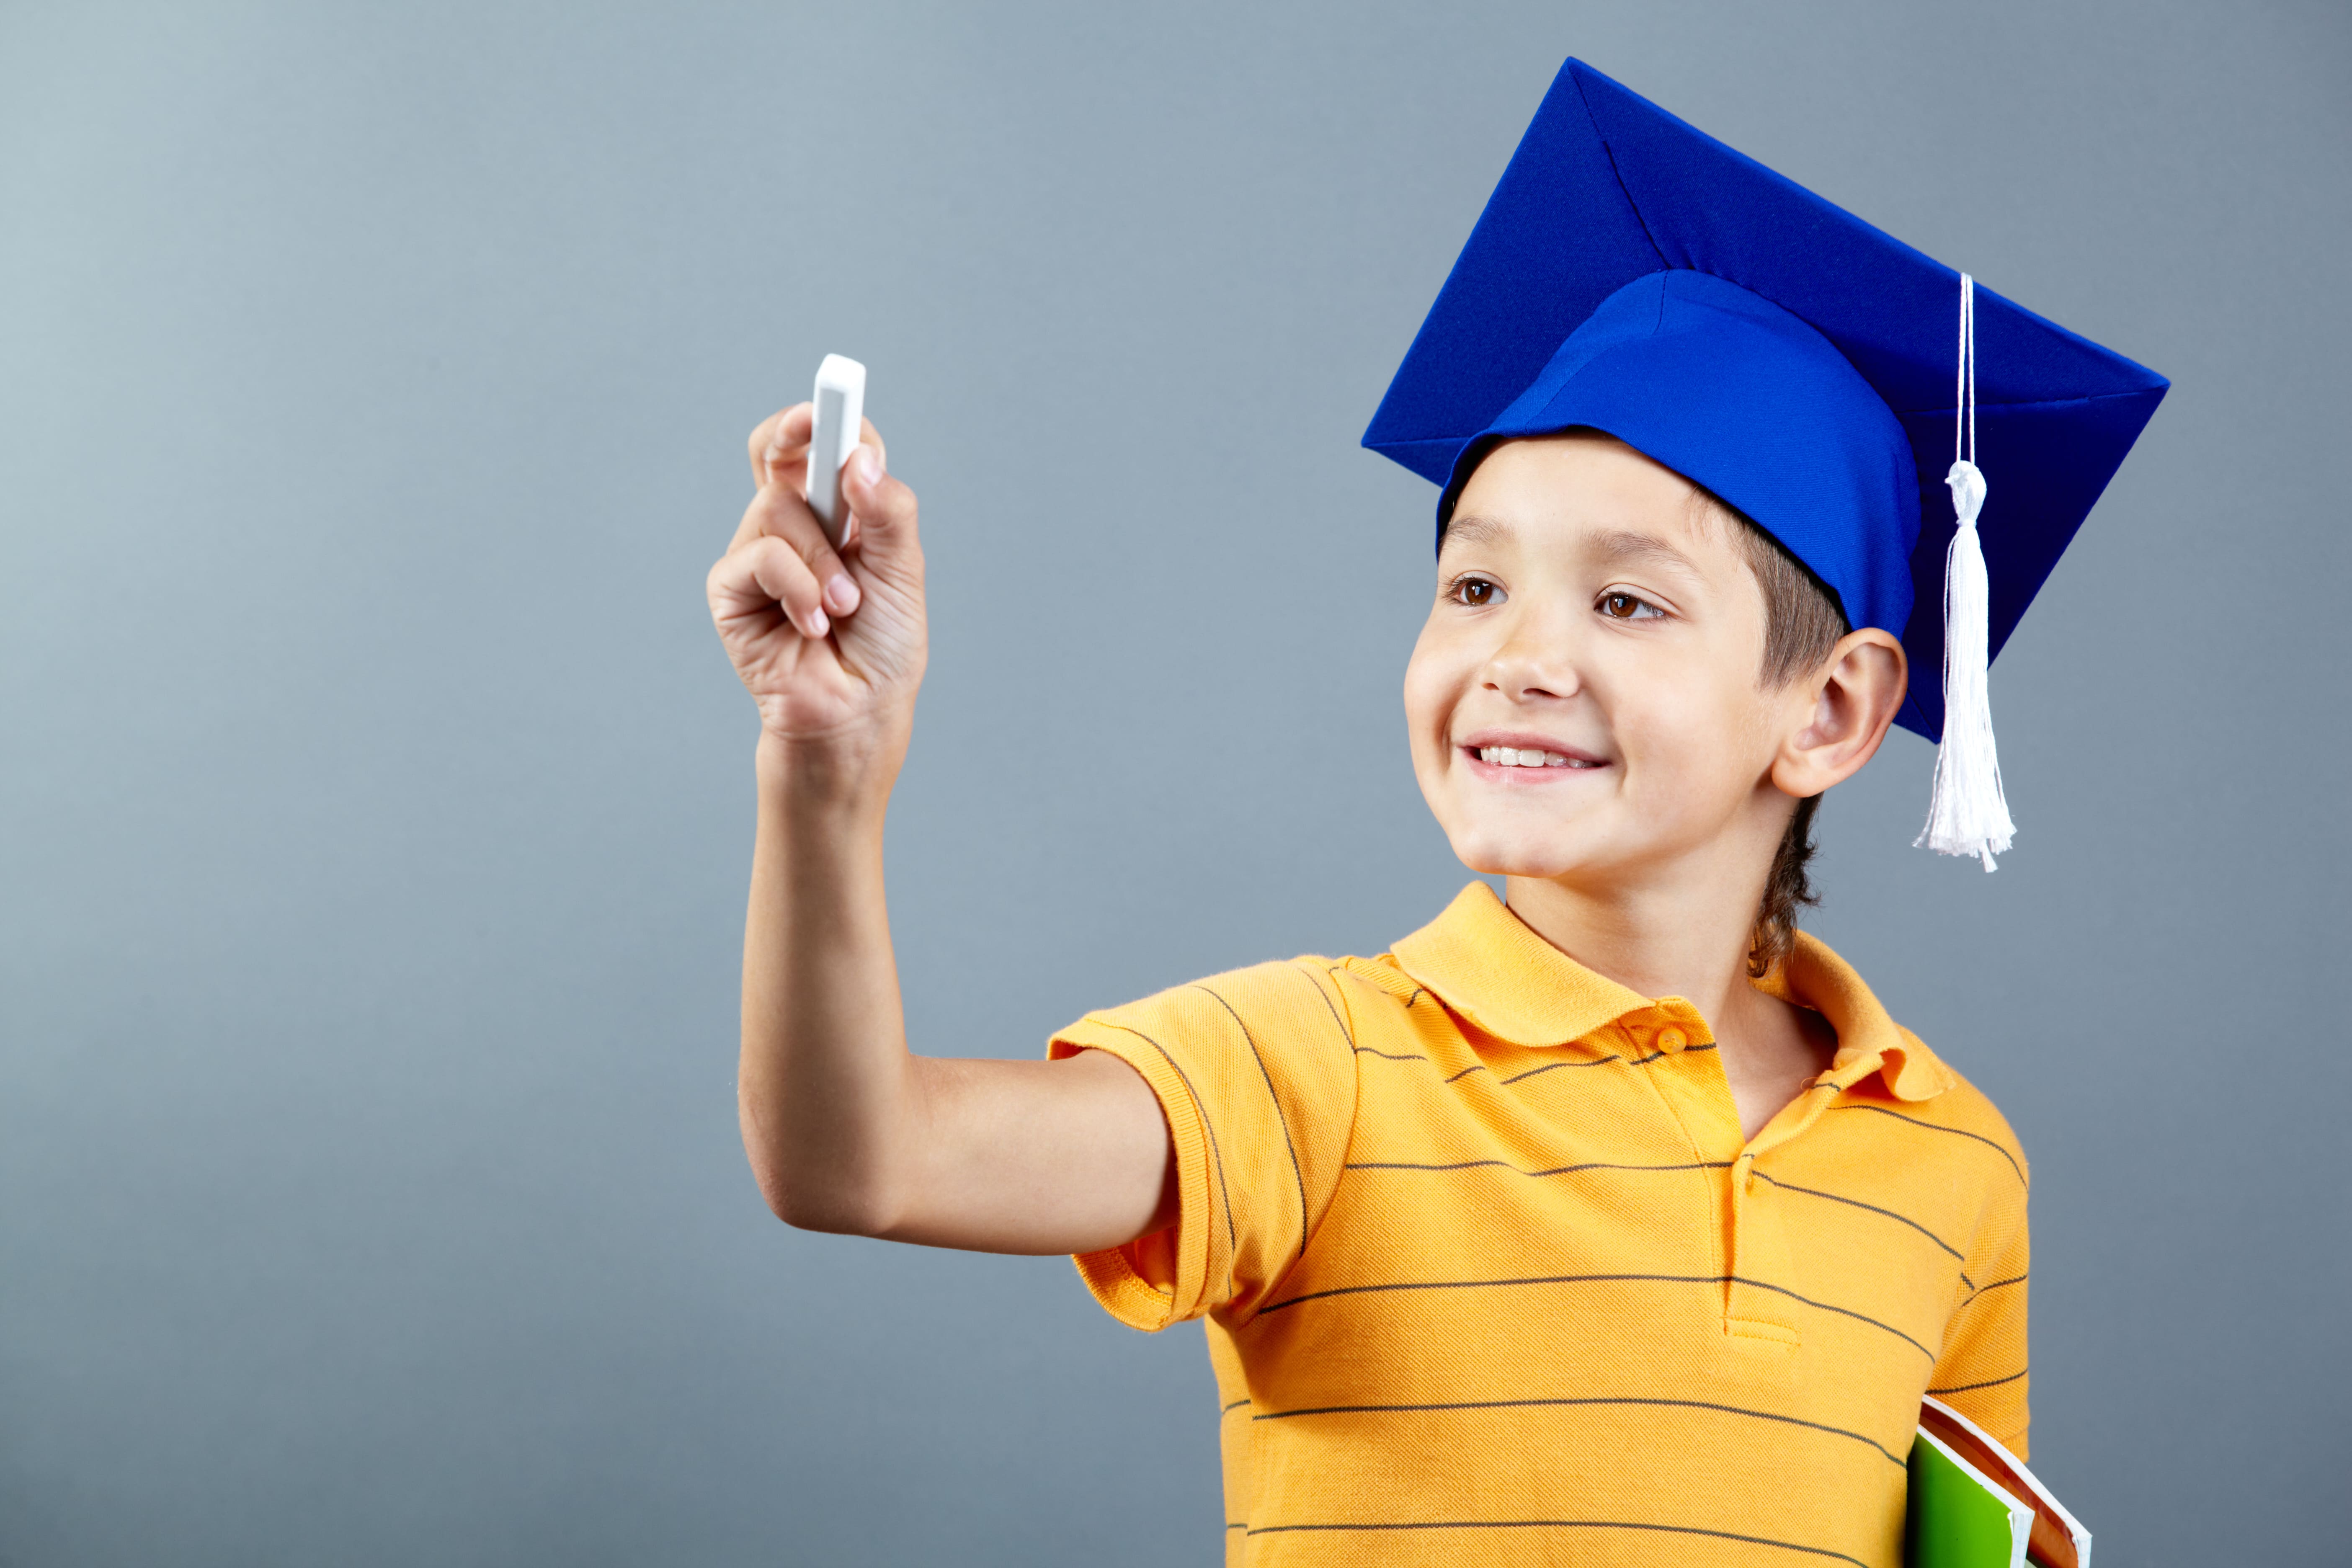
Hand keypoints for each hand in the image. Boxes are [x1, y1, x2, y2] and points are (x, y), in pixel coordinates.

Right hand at [708, 404, 927, 786]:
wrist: (858, 713)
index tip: (832, 399)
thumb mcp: (902, 573)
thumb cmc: (883, 647)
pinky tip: (813, 626)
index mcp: (838, 512)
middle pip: (776, 450)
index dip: (823, 418)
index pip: (823, 447)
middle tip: (813, 428)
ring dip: (822, 560)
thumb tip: (860, 458)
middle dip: (793, 431)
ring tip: (842, 608)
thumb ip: (888, 513)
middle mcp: (793, 524)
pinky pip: (760, 556)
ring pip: (778, 507)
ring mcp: (757, 552)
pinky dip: (797, 588)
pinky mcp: (730, 588)